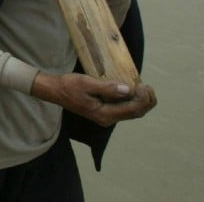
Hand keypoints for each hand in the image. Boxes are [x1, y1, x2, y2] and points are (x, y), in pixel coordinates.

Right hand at [32, 71, 156, 126]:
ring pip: (132, 112)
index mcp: (105, 114)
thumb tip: (128, 90)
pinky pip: (125, 108)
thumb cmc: (69, 86)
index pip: (132, 110)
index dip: (143, 99)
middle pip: (136, 113)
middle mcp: (108, 118)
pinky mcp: (105, 111)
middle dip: (147, 101)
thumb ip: (107, 88)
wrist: (55, 91)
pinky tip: (133, 90)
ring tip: (144, 87)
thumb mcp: (87, 84)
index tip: (144, 84)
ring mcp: (106, 116)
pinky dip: (133, 100)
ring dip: (141, 101)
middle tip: (148, 86)